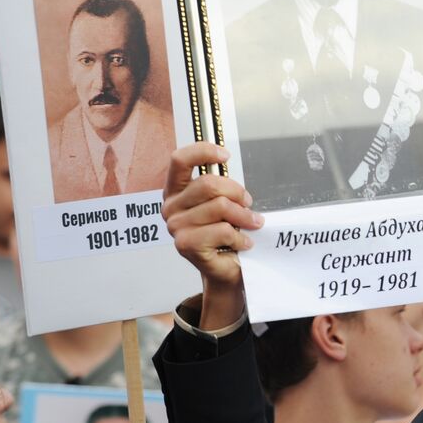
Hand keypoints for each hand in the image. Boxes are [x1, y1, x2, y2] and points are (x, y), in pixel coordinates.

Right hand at [162, 143, 261, 326]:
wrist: (226, 270)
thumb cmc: (224, 234)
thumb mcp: (223, 204)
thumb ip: (221, 187)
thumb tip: (229, 164)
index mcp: (176, 191)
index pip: (179, 160)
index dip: (202, 151)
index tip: (225, 155)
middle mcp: (170, 207)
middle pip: (209, 184)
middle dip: (237, 193)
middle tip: (249, 205)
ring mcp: (175, 227)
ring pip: (220, 207)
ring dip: (244, 217)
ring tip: (252, 225)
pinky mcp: (186, 245)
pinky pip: (223, 230)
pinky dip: (241, 237)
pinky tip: (244, 244)